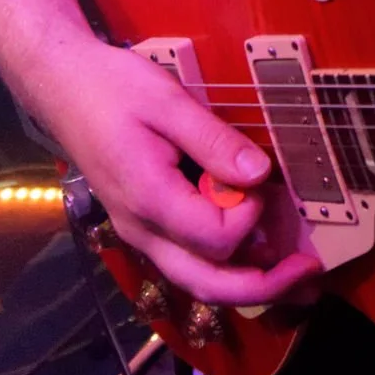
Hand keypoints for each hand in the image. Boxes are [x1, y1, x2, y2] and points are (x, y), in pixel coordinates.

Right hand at [19, 33, 322, 311]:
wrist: (62, 88)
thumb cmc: (113, 88)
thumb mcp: (168, 101)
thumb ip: (214, 141)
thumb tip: (261, 175)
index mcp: (150, 200)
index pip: (217, 239)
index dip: (251, 215)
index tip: (262, 178)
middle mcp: (143, 231)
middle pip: (209, 285)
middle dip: (266, 286)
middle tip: (311, 273)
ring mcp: (141, 234)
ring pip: (198, 283)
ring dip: (249, 284)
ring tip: (295, 274)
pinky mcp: (145, 226)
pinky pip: (188, 262)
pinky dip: (226, 267)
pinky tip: (255, 251)